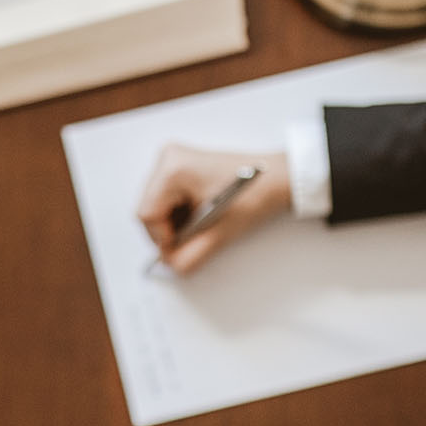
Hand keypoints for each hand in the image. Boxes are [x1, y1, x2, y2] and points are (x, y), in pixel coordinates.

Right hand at [137, 146, 291, 273]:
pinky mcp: (179, 165)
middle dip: (167, 231)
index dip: (162, 239)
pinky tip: (199, 215)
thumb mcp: (220, 233)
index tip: (179, 251)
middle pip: (148, 209)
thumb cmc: (255, 195)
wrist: (277, 177)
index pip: (147, 215)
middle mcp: (168, 159)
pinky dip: (178, 213)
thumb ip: (191, 255)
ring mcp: (173, 159)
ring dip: (173, 223)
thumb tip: (171, 266)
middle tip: (192, 240)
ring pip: (155, 205)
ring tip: (200, 225)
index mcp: (174, 169)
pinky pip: (165, 198)